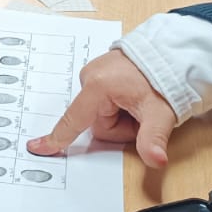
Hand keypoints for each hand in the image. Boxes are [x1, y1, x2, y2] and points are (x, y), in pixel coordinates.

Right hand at [28, 49, 179, 167]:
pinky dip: (121, 105)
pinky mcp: (101, 73)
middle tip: (142, 115)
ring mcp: (95, 73)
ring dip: (123, 116)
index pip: (73, 121)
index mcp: (98, 86)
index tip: (36, 148)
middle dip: (121, 127)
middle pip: (97, 123)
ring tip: (142, 103)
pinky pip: (105, 101)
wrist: (174, 51)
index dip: (57, 138)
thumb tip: (156, 160)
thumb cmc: (165, 76)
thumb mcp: (160, 113)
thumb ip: (153, 139)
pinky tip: (136, 96)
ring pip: (102, 113)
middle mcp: (91, 77)